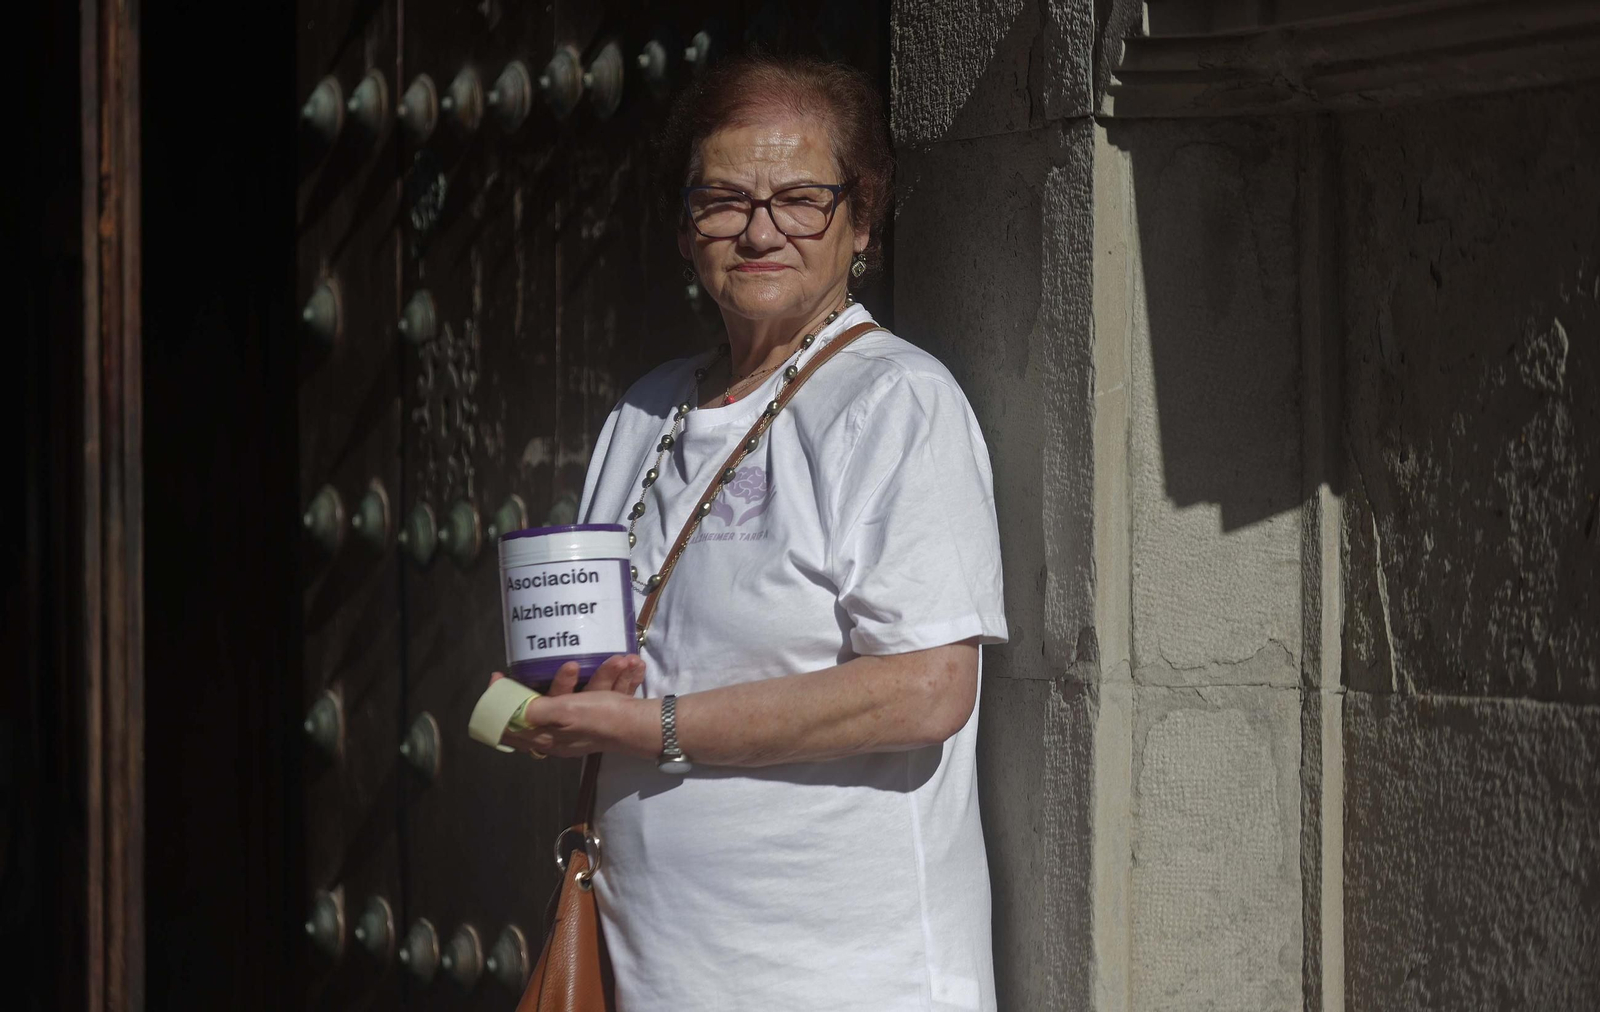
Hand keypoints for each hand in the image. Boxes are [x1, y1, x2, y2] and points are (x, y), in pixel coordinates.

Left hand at [493, 655, 654, 758]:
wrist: (643, 727)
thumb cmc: (600, 719)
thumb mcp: (564, 711)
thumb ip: (536, 709)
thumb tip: (509, 710)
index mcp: (548, 736)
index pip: (515, 725)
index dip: (502, 704)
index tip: (498, 678)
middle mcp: (563, 733)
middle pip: (552, 702)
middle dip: (566, 678)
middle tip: (573, 664)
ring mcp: (585, 724)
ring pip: (586, 692)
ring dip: (604, 674)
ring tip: (621, 662)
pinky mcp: (606, 715)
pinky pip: (607, 693)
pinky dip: (619, 681)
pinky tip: (633, 666)